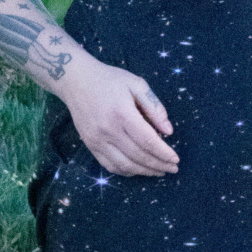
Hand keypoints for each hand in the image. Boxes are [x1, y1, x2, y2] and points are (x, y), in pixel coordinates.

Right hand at [58, 59, 178, 176]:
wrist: (76, 81)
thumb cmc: (109, 80)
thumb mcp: (137, 84)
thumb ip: (154, 107)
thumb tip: (169, 131)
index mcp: (122, 113)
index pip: (147, 140)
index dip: (163, 153)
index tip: (176, 159)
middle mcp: (108, 130)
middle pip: (138, 156)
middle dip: (158, 165)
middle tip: (173, 169)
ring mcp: (96, 140)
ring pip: (124, 165)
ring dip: (144, 172)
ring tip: (159, 172)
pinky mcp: (90, 145)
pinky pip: (110, 165)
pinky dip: (126, 172)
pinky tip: (138, 170)